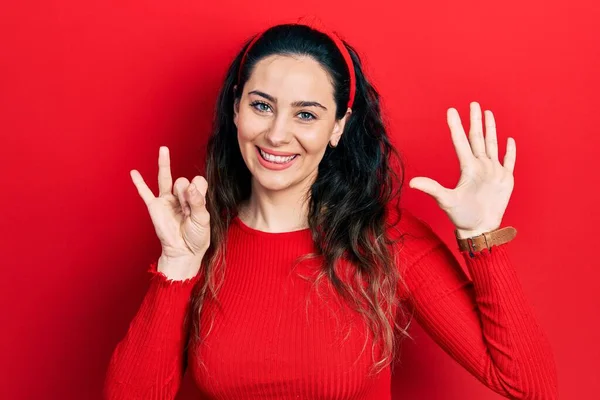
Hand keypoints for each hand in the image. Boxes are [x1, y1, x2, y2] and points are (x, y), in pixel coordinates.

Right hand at [130, 146, 210, 277]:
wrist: (184, 252)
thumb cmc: (197, 237)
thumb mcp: (203, 219)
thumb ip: (198, 201)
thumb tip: (190, 185)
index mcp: (195, 198)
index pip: (198, 181)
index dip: (198, 191)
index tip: (197, 206)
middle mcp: (181, 197)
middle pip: (183, 181)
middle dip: (185, 195)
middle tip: (186, 211)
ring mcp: (167, 201)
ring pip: (166, 178)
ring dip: (165, 165)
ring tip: (164, 150)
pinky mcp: (155, 207)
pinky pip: (145, 193)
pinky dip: (139, 183)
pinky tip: (134, 172)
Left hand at [409, 102, 515, 237]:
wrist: (480, 229)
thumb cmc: (461, 217)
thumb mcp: (446, 200)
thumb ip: (432, 188)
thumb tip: (411, 182)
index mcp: (467, 168)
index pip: (461, 141)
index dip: (456, 126)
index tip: (451, 111)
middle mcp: (480, 166)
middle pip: (478, 138)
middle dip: (476, 120)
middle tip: (474, 104)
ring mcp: (493, 172)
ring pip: (492, 145)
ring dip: (491, 129)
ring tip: (488, 113)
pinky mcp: (506, 180)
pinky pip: (509, 161)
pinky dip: (510, 151)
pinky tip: (509, 139)